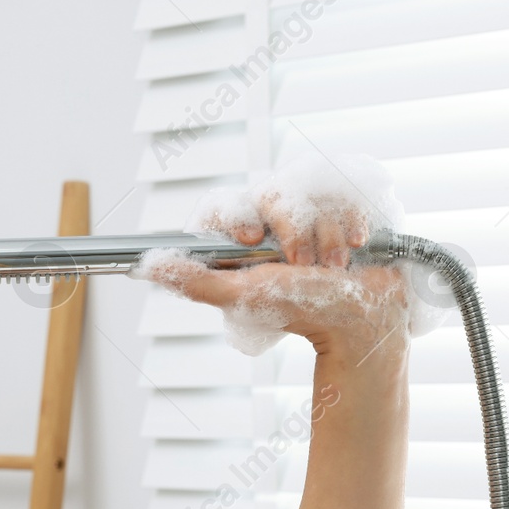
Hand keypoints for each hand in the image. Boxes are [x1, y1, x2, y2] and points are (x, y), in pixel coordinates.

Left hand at [151, 186, 411, 358]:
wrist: (362, 319)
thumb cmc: (301, 310)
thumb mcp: (241, 296)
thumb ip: (195, 282)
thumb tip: (145, 266)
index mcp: (245, 236)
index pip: (225, 204)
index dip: (234, 215)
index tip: (248, 240)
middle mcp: (275, 217)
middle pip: (272, 192)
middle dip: (292, 231)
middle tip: (301, 264)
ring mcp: (313, 209)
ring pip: (311, 191)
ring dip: (325, 235)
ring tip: (331, 267)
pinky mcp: (346, 204)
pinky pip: (346, 189)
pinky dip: (352, 221)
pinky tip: (357, 245)